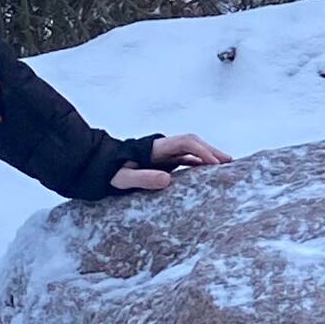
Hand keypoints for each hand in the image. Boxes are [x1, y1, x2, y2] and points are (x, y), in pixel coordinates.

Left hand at [111, 131, 231, 192]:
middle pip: (192, 143)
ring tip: (225, 167)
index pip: (185, 143)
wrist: (94, 166)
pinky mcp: (161, 162)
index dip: (202, 151)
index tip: (214, 164)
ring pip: (190, 150)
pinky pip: (184, 159)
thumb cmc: (107, 173)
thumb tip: (167, 179)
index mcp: (154, 148)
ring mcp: (162, 154)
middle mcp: (161, 148)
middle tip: (229, 162)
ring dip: (207, 156)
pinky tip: (208, 173)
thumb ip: (142, 178)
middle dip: (211, 151)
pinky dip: (199, 163)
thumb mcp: (122, 178)